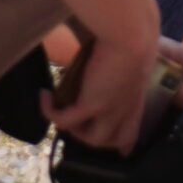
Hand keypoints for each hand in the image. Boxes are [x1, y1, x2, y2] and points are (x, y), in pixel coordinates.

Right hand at [43, 32, 158, 151]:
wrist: (130, 33)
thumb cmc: (132, 32)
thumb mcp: (126, 54)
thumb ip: (114, 62)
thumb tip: (97, 54)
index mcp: (137, 97)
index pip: (133, 132)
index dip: (123, 145)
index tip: (118, 151)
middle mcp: (127, 109)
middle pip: (114, 142)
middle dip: (94, 139)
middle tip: (75, 124)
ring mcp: (111, 110)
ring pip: (92, 140)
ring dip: (74, 131)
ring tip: (60, 112)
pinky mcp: (92, 105)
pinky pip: (66, 120)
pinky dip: (51, 112)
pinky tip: (44, 96)